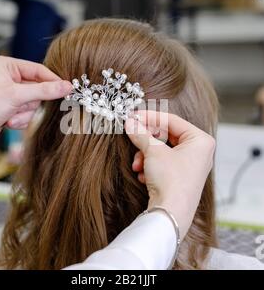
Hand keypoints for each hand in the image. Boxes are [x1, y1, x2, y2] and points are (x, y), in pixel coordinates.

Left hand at [0, 56, 71, 153]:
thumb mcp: (17, 96)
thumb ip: (45, 91)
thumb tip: (67, 86)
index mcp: (8, 66)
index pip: (39, 70)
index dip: (53, 81)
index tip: (67, 89)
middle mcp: (11, 78)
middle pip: (39, 89)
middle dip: (30, 103)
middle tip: (23, 107)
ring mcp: (12, 94)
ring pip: (35, 103)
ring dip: (25, 113)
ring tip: (10, 116)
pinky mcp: (13, 108)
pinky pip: (29, 113)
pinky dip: (21, 119)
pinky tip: (8, 122)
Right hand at [125, 111, 215, 239]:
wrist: (170, 214)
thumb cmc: (171, 181)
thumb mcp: (153, 151)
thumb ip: (141, 133)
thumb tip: (130, 123)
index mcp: (200, 140)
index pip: (171, 120)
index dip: (149, 117)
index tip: (133, 116)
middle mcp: (198, 152)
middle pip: (165, 136)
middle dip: (146, 141)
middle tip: (132, 136)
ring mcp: (190, 166)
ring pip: (161, 150)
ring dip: (145, 156)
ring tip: (137, 165)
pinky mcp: (180, 177)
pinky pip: (162, 163)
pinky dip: (149, 167)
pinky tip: (143, 175)